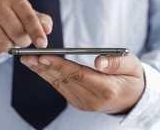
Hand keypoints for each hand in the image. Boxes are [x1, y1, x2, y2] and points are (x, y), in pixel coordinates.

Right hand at [0, 0, 51, 56]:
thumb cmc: (16, 19)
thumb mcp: (31, 18)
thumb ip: (43, 22)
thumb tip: (47, 29)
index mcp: (15, 0)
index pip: (29, 17)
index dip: (37, 33)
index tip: (42, 45)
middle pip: (16, 32)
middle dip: (23, 42)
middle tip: (21, 42)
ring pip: (3, 44)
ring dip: (9, 48)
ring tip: (8, 41)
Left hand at [20, 54, 144, 113]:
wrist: (133, 99)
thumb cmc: (132, 78)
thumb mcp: (132, 66)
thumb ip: (116, 62)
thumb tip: (98, 60)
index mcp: (106, 90)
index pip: (79, 75)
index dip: (60, 65)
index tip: (44, 56)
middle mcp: (92, 100)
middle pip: (64, 80)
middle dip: (44, 67)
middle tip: (26, 56)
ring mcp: (84, 104)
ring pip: (59, 84)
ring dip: (42, 72)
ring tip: (27, 61)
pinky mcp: (78, 103)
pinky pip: (61, 88)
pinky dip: (49, 76)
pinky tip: (39, 67)